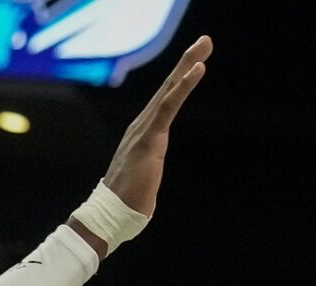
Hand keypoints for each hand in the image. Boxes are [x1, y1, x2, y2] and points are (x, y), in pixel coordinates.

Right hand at [94, 37, 211, 220]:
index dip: (180, 81)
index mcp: (143, 135)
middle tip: (205, 41)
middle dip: (187, 62)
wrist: (110, 215)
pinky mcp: (150, 137)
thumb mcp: (144, 183)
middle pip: (168, 87)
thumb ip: (147, 177)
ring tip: (203, 46)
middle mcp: (142, 126)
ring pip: (169, 90)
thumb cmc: (127, 204)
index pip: (165, 102)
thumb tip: (144, 191)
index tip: (195, 62)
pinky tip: (197, 69)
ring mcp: (144, 129)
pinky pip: (168, 105)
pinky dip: (183, 86)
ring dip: (187, 65)